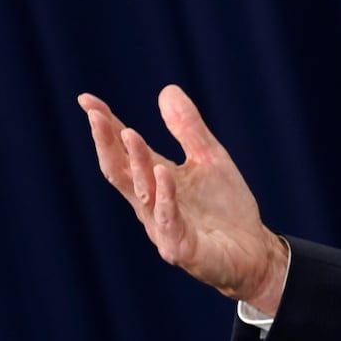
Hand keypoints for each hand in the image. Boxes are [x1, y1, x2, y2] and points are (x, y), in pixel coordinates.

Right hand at [78, 84, 288, 313]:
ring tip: (129, 133)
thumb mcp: (210, 158)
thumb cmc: (227, 208)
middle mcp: (150, 204)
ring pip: (142, 193)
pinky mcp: (181, 247)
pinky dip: (164, 196)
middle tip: (95, 115)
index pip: (123, 151)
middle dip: (106, 143)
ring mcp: (162, 227)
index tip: (86, 100)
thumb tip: (167, 89)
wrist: (254, 251)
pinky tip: (163, 172)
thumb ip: (188, 129)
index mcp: (155, 181)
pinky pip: (168, 220)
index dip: (106, 127)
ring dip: (136, 163)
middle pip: (120, 171)